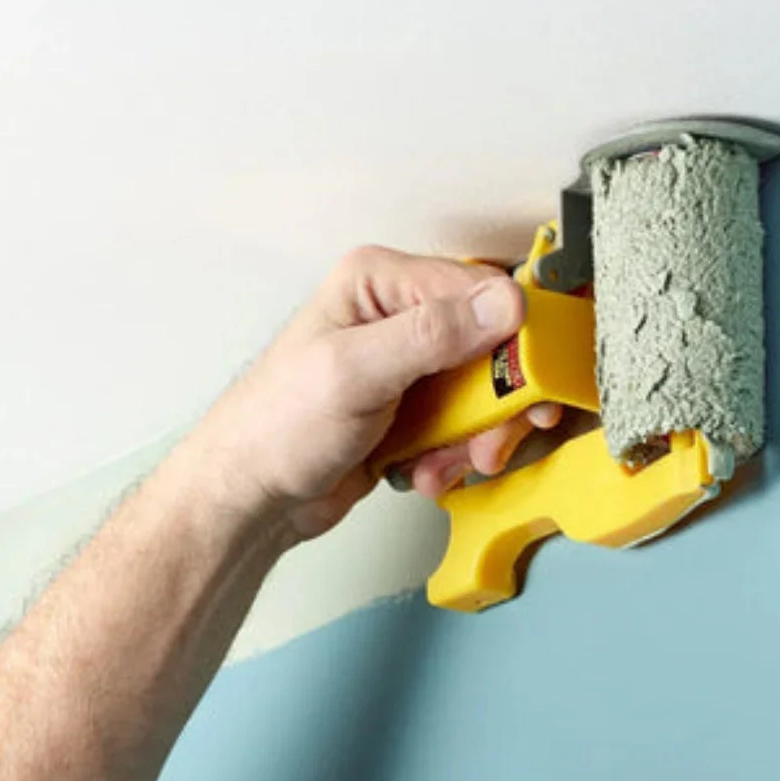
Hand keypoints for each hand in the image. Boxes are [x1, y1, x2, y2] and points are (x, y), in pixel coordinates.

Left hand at [193, 245, 560, 539]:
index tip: (527, 384)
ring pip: (484, 391)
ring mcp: (408, 365)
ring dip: (474, 437)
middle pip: (492, 343)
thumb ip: (430, 335)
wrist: (252, 498)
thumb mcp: (354, 374)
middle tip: (491, 440)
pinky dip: (455, 455)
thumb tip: (503, 304)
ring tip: (445, 462)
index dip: (514, 337)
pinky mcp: (413, 408)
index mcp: (380, 282)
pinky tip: (425, 471)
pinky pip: (464, 426)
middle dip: (497, 400)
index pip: (479, 289)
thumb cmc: (275, 429)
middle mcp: (398, 314)